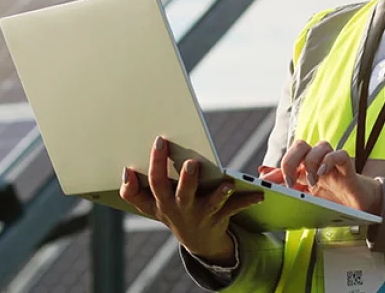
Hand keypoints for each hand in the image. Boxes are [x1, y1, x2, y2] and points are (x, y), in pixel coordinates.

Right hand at [120, 136, 263, 263]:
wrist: (198, 241)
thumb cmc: (171, 210)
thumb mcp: (149, 206)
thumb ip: (134, 191)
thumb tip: (125, 171)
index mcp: (162, 202)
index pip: (153, 184)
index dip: (154, 165)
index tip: (159, 142)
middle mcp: (180, 209)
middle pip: (181, 194)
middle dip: (185, 179)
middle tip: (191, 163)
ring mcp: (201, 214)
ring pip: (210, 204)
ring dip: (218, 194)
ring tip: (226, 184)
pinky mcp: (220, 218)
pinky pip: (234, 208)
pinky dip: (247, 200)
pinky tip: (259, 194)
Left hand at [262, 140, 382, 214]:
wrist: (359, 207)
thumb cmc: (333, 200)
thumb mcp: (307, 198)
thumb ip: (287, 187)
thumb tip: (263, 176)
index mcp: (305, 169)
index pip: (287, 160)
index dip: (275, 170)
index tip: (265, 181)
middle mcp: (318, 161)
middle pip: (300, 145)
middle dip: (290, 160)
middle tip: (289, 180)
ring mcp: (332, 163)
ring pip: (320, 145)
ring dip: (311, 162)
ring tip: (311, 181)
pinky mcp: (347, 167)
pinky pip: (340, 154)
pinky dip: (330, 160)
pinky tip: (324, 172)